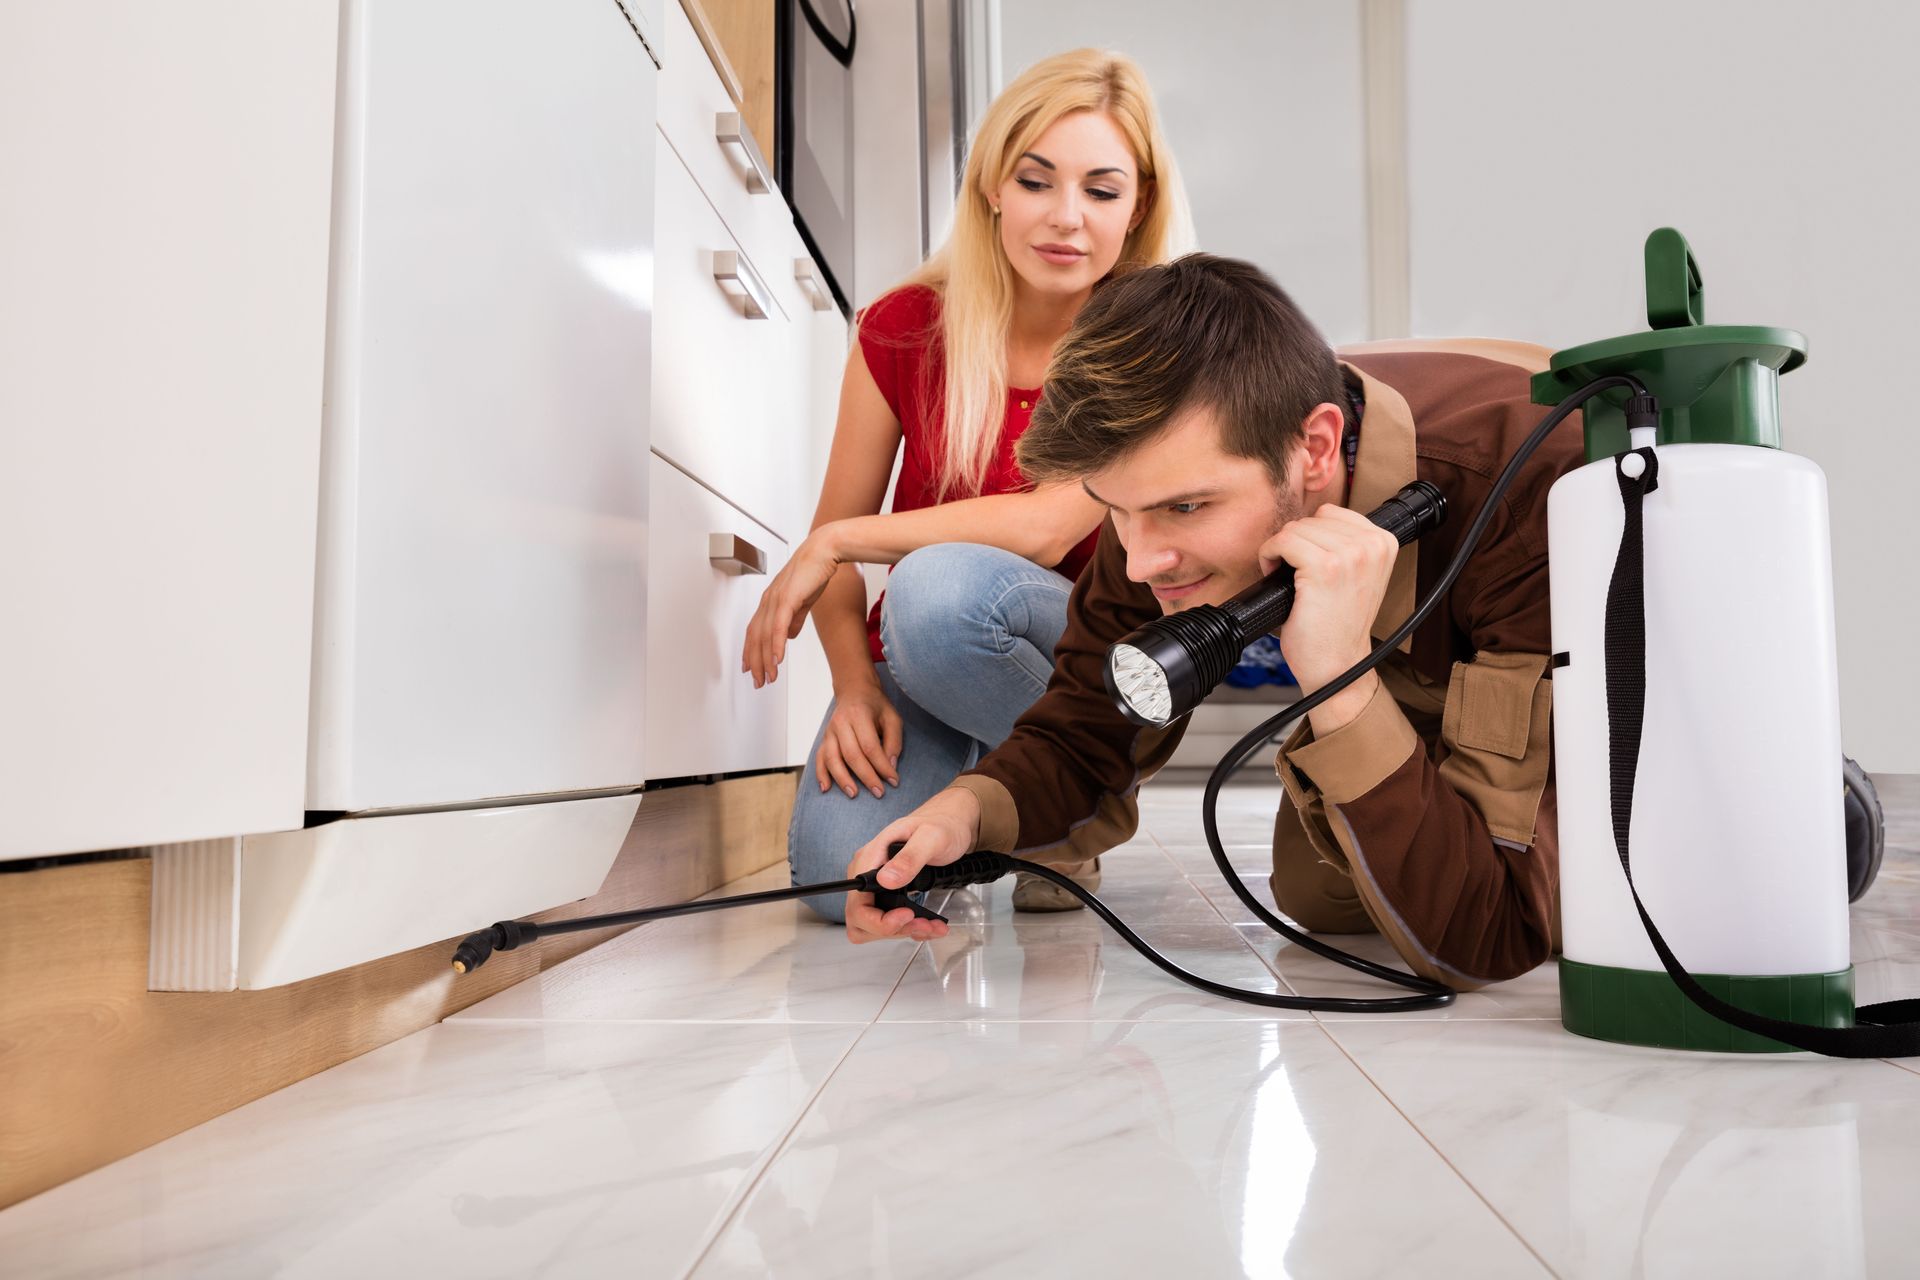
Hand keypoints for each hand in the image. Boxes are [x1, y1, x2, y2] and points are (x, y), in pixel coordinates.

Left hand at [742, 527, 844, 686]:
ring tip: (768, 677)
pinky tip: (777, 659)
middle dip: (756, 662)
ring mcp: (776, 599)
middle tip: (759, 682)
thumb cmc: (814, 572)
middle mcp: (768, 601)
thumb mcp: (802, 600)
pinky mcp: (788, 598)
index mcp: (770, 601)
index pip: (755, 631)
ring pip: (766, 636)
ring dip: (766, 659)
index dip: (751, 652)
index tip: (750, 669)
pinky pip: (779, 626)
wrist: (824, 551)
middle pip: (756, 637)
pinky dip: (777, 645)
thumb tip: (789, 636)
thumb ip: (794, 619)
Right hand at [815, 680, 902, 798]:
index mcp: (859, 715)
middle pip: (852, 755)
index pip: (870, 746)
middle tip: (879, 793)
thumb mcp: (892, 717)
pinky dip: (821, 774)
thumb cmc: (876, 706)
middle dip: (866, 776)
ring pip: (832, 759)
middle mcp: (841, 723)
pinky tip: (826, 788)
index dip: (882, 766)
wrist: (854, 690)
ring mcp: (829, 732)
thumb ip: (894, 741)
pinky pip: (819, 759)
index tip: (894, 781)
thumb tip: (890, 766)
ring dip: (843, 779)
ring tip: (854, 794)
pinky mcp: (824, 740)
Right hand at [844, 787, 979, 943]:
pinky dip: (910, 928)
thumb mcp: (931, 837)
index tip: (906, 915)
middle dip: (892, 930)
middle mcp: (868, 872)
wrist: (952, 824)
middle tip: (921, 924)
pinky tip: (930, 922)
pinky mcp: (889, 893)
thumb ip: (909, 857)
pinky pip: (889, 922)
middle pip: (861, 920)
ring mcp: (877, 884)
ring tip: (929, 925)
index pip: (857, 903)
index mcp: (870, 858)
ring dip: (902, 932)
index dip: (878, 920)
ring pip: (874, 926)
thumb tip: (885, 879)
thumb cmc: (942, 825)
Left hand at [1260, 503, 1398, 699]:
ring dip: (1281, 549)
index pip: (1333, 513)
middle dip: (1296, 543)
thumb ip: (1346, 545)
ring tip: (1286, 574)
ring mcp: (1350, 555)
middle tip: (1292, 570)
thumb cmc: (1340, 626)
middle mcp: (1372, 545)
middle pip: (1313, 518)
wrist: (1338, 665)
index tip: (1306, 557)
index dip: (1311, 535)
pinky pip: (1283, 541)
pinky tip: (1274, 574)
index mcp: (1384, 542)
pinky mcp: (1324, 568)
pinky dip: (1269, 555)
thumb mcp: (1358, 576)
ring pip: (1296, 528)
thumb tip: (1311, 522)